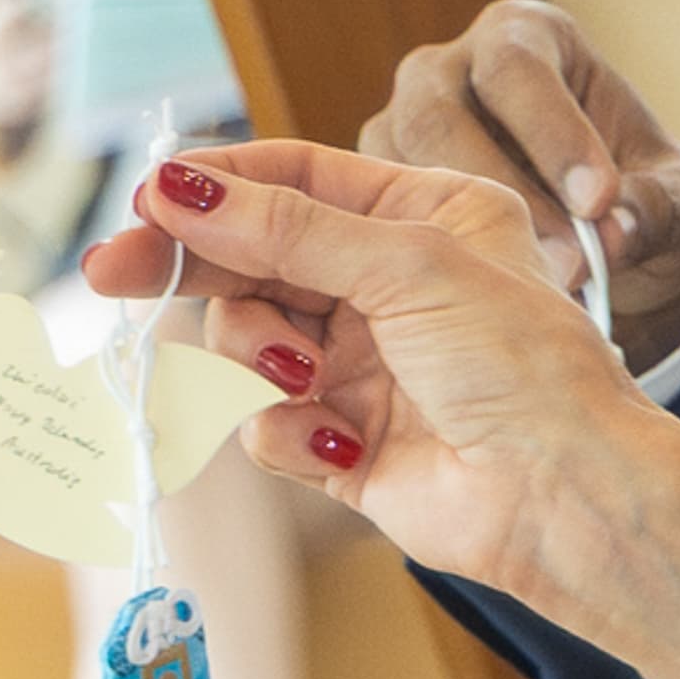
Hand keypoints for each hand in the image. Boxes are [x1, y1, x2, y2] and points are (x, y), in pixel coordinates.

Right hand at [84, 145, 660, 613]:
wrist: (565, 496)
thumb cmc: (521, 364)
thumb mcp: (406, 265)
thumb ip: (285, 228)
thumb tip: (177, 187)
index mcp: (422, 217)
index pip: (294, 181)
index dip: (216, 188)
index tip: (147, 196)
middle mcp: (388, 285)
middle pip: (253, 258)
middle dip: (191, 265)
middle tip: (114, 270)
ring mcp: (362, 364)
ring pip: (247, 341)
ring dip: (259, 357)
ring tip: (301, 376)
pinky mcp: (342, 443)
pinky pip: (266, 425)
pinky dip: (288, 431)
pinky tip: (337, 442)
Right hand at [365, 3, 679, 372]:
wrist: (597, 243)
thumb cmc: (639, 199)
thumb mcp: (677, 202)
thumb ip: (655, 209)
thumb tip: (613, 231)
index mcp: (527, 37)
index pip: (518, 66)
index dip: (555, 133)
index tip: (600, 202)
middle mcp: (450, 67)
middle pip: (437, 111)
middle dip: (497, 189)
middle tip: (564, 261)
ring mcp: (402, 124)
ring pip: (397, 166)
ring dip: (458, 232)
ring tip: (531, 287)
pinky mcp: (376, 186)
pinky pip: (377, 217)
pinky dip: (425, 258)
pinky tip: (481, 303)